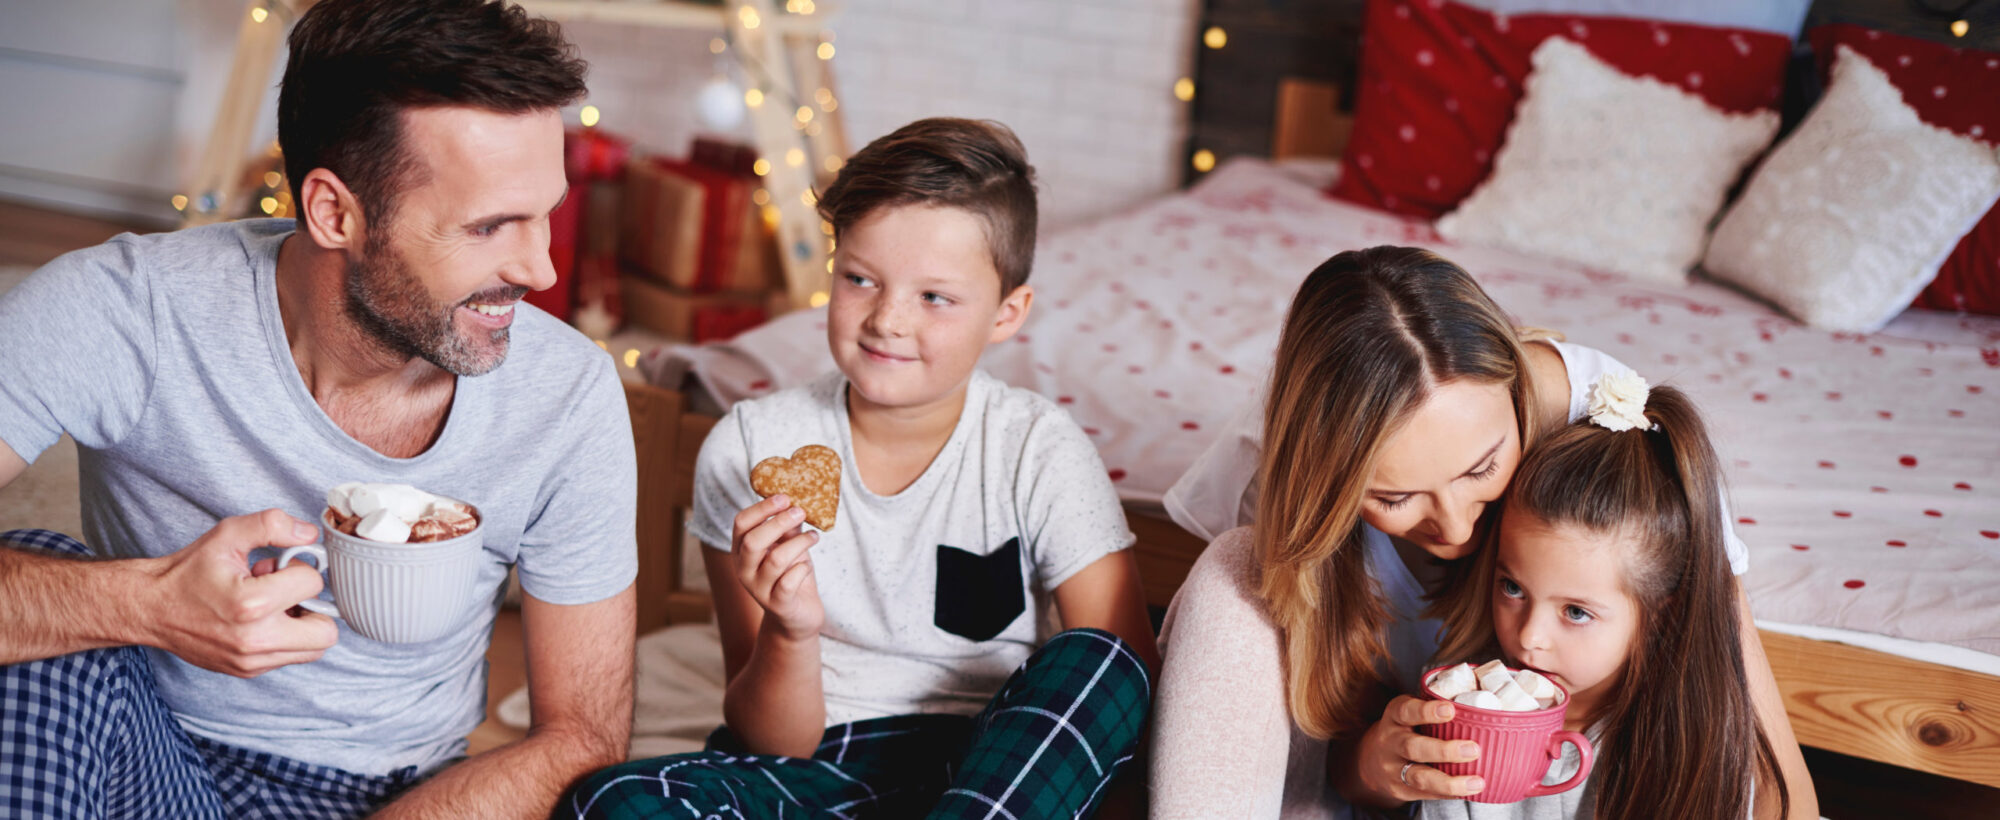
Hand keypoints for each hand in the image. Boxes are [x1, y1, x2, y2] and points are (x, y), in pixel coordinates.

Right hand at [141, 509, 339, 676]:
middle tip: (287, 592)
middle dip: (314, 606)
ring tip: (273, 607)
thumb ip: (272, 525)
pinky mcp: (247, 671)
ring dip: (302, 625)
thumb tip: (309, 534)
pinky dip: (286, 639)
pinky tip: (261, 621)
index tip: (276, 567)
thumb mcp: (228, 535)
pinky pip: (290, 657)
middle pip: (325, 631)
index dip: (300, 568)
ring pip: (313, 650)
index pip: (313, 584)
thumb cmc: (188, 572)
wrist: (151, 608)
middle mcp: (255, 640)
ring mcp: (251, 661)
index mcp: (252, 604)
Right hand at [730, 494, 823, 640]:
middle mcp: (744, 570)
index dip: (761, 508)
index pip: (741, 524)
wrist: (798, 616)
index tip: (784, 497)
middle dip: (778, 523)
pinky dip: (802, 568)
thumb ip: (788, 527)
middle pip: (753, 541)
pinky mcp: (777, 604)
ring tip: (814, 536)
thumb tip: (797, 499)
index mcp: (741, 551)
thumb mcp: (788, 546)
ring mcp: (758, 589)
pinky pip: (789, 581)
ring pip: (776, 560)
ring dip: (799, 543)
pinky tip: (808, 565)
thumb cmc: (792, 574)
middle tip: (801, 511)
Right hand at [1353, 695, 1485, 802]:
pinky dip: (1449, 794)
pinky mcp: (1400, 789)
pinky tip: (1468, 792)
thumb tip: (1483, 708)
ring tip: (1476, 782)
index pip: (1406, 711)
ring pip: (1420, 777)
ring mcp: (1393, 768)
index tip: (1450, 710)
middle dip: (1444, 750)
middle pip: (1413, 747)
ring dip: (1450, 782)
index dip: (1427, 711)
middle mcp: (1391, 741)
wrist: (1372, 761)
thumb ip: (1434, 710)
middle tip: (1473, 750)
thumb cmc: (1406, 730)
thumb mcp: (1410, 713)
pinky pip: (1426, 794)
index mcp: (1395, 716)